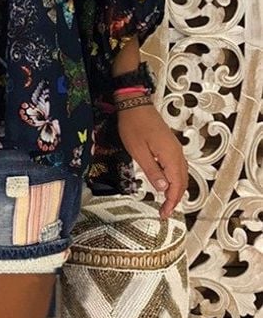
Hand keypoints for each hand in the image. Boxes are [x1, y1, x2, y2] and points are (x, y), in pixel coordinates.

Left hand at [117, 103, 187, 218]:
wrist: (135, 104)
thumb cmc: (134, 126)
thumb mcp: (139, 151)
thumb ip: (153, 171)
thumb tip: (165, 189)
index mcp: (171, 156)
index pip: (176, 185)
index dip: (172, 202)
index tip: (164, 214)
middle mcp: (177, 153)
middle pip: (182, 181)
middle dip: (175, 198)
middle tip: (164, 211)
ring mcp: (175, 147)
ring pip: (181, 174)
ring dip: (176, 189)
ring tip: (166, 201)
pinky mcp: (170, 144)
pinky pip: (177, 165)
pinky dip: (175, 178)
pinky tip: (166, 182)